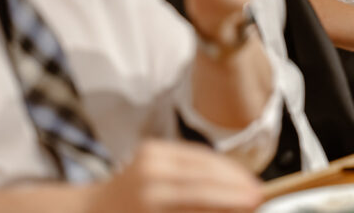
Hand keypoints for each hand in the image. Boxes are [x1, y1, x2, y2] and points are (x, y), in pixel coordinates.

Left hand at [86, 139, 262, 211]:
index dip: (232, 197)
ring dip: (230, 172)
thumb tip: (230, 209)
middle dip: (236, 184)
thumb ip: (198, 212)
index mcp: (150, 200)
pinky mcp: (153, 147)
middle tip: (260, 194)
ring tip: (250, 185)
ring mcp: (150, 156)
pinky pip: (193, 154)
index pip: (202, 195)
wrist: (93, 210)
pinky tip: (229, 175)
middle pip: (206, 173)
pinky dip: (213, 164)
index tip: (255, 201)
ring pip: (203, 159)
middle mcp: (150, 173)